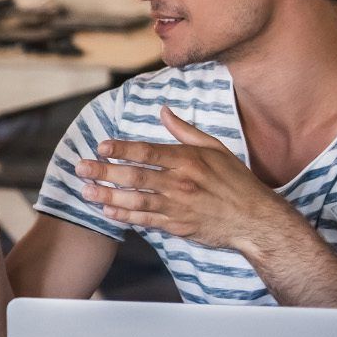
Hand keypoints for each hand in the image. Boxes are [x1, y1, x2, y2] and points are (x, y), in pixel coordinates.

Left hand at [77, 107, 304, 254]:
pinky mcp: (178, 226)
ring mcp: (179, 206)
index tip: (101, 146)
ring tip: (86, 191)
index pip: (149, 152)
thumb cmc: (235, 181)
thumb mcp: (215, 148)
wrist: (255, 220)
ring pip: (136, 200)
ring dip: (108, 195)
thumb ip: (185, 131)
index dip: (122, 148)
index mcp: (189, 160)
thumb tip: (163, 110)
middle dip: (105, 171)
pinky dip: (125, 216)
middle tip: (81, 168)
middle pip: (136, 176)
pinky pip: (146, 221)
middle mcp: (181, 183)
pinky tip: (107, 210)